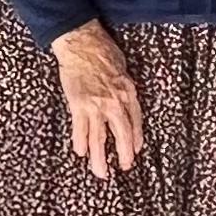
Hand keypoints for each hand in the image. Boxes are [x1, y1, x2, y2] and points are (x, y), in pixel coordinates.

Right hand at [51, 22, 146, 176]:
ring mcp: (96, 106)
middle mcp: (115, 102)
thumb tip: (122, 99)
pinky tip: (81, 152)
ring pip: (100, 138)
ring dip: (100, 157)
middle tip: (124, 167)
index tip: (135, 150)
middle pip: (122, 134)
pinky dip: (80, 142)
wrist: (82, 43)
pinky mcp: (79, 105)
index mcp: (128, 93)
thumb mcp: (122, 69)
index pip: (135, 121)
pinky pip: (80, 129)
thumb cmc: (102, 51)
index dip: (136, 138)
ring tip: (101, 172)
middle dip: (124, 154)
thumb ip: (123, 87)